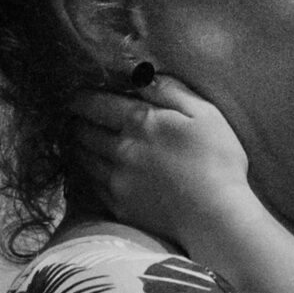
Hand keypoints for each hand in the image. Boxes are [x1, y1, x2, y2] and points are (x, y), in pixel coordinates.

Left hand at [69, 75, 256, 250]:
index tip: (75, 94)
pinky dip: (88, 174)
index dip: (81, 97)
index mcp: (140, 122)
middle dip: (77, 121)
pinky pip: (92, 185)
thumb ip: (172, 91)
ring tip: (79, 141)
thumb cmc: (218, 161)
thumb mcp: (205, 114)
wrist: (214, 216)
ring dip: (78, 147)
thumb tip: (145, 76)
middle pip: (84, 131)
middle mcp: (120, 149)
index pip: (96, 103)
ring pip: (84, 158)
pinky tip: (92, 172)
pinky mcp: (119, 205)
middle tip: (75, 117)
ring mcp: (117, 180)